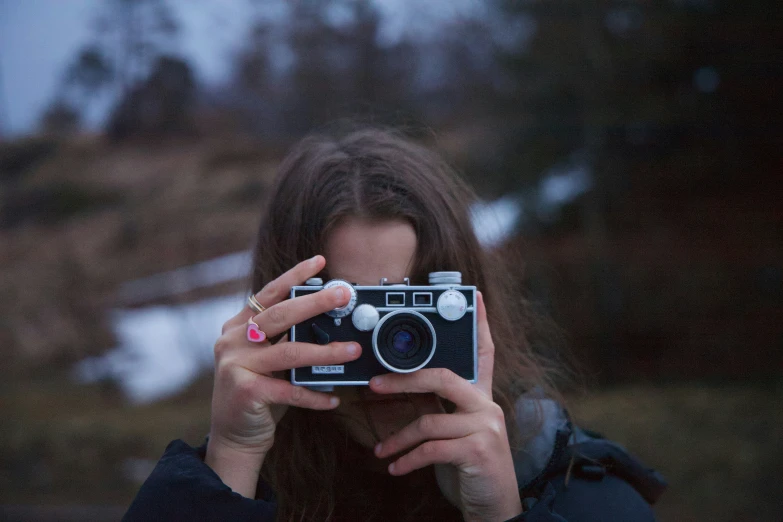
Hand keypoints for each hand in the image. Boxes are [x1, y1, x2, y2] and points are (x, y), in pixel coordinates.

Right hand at [205, 255, 361, 496]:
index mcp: (239, 326)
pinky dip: (315, 394)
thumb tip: (331, 321)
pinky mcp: (245, 391)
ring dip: (326, 351)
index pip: (270, 293)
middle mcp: (233, 340)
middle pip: (280, 315)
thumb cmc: (260, 394)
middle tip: (344, 296)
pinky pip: (290, 390)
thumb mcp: (269, 360)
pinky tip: (334, 398)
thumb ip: (287, 339)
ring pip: (290, 352)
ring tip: (353, 349)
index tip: (320, 262)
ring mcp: (236, 365)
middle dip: (316, 302)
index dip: (295, 276)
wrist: (234, 437)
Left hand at [370, 292, 521, 521]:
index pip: (484, 353)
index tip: (474, 296)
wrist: (496, 507)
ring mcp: (486, 427)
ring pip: (430, 419)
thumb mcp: (457, 433)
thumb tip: (401, 390)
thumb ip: (440, 409)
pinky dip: (408, 458)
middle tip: (374, 384)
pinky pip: (433, 448)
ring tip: (380, 450)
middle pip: (443, 377)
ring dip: (398, 438)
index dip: (480, 323)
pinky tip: (395, 467)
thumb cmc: (470, 466)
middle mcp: (487, 406)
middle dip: (403, 380)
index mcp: (481, 397)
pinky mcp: (479, 450)